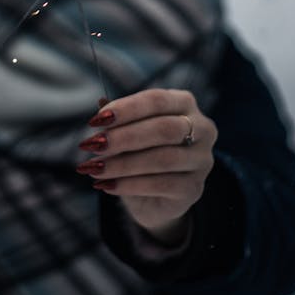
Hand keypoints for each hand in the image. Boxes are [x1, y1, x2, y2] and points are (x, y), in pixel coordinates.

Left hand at [77, 88, 217, 243]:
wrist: (155, 194)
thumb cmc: (140, 150)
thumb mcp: (129, 129)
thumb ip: (118, 117)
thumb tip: (101, 103)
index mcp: (184, 103)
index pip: (156, 100)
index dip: (125, 109)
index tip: (95, 120)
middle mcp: (202, 129)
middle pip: (163, 129)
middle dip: (123, 137)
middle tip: (91, 144)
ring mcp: (202, 160)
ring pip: (162, 159)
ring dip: (122, 163)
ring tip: (94, 167)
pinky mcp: (194, 188)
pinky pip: (161, 185)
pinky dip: (129, 184)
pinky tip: (106, 185)